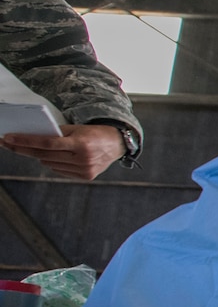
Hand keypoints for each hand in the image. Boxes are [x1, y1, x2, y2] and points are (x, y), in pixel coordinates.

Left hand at [1, 124, 125, 178]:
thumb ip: (56, 134)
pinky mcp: (86, 177)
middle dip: (24, 149)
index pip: (46, 143)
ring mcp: (85, 170)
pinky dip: (54, 163)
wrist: (117, 144)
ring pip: (49, 164)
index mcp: (81, 144)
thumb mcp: (76, 129)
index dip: (25, 141)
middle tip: (7, 143)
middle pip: (44, 155)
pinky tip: (59, 157)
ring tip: (43, 149)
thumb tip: (32, 139)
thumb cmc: (93, 133)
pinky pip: (59, 170)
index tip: (8, 139)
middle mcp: (83, 159)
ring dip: (42, 156)